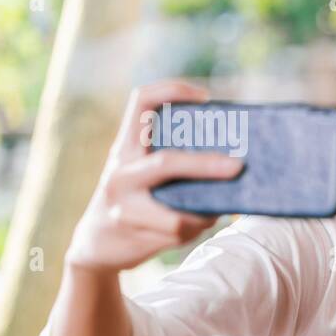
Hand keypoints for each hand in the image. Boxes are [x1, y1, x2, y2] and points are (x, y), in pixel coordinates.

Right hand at [65, 80, 246, 272]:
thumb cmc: (136, 204)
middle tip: (239, 167)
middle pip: (167, 162)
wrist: (96, 245)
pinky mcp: (130, 228)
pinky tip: (195, 226)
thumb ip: (175, 168)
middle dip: (207, 165)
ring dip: (203, 213)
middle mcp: (120, 169)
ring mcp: (121, 201)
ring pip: (175, 211)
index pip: (141, 102)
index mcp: (127, 146)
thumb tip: (232, 168)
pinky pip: (177, 229)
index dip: (172, 91)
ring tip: (213, 212)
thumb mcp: (145, 177)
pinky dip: (195, 228)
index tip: (205, 97)